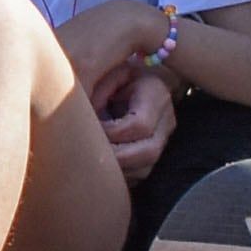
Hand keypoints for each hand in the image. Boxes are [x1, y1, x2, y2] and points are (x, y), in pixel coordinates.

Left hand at [91, 63, 175, 179]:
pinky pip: (139, 174)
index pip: (140, 125)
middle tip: (88, 156)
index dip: (112, 132)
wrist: (140, 80)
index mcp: (156, 93)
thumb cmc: (118, 75)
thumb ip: (97, 91)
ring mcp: (164, 139)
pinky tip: (99, 169)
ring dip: (116, 171)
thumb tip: (84, 120)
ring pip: (145, 169)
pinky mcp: (155, 153)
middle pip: (149, 152)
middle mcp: (166, 119)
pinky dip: (119, 176)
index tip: (91, 128)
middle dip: (115, 159)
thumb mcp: (109, 74)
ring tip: (90, 164)